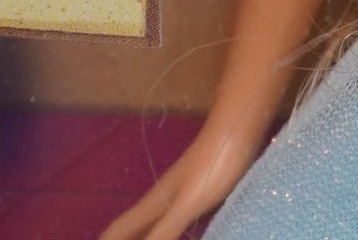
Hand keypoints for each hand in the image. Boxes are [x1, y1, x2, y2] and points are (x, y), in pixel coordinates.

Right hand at [99, 112, 269, 239]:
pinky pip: (172, 220)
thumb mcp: (185, 205)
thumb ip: (161, 233)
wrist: (237, 129)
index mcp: (153, 203)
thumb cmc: (212, 167)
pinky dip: (164, 231)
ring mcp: (179, 192)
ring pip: (151, 222)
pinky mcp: (198, 191)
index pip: (119, 229)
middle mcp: (160, 199)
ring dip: (141, 235)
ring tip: (137, 239)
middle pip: (132, 226)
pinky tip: (179, 234)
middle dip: (121, 239)